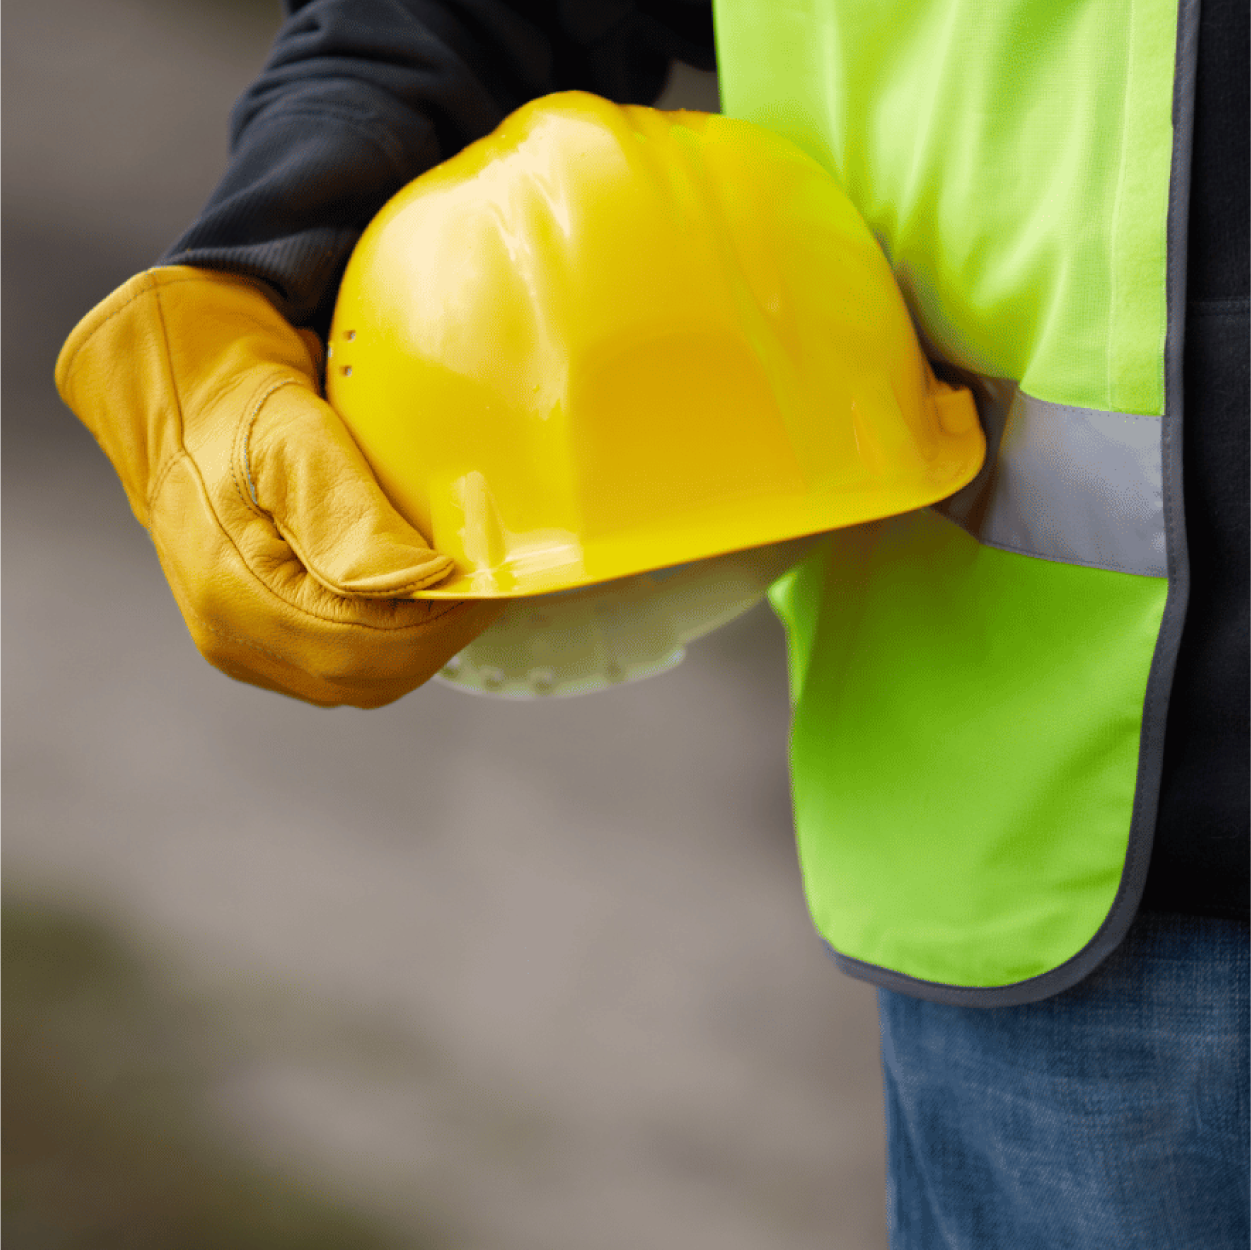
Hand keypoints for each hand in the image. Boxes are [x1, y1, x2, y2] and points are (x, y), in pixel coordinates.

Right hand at [55, 266, 500, 706]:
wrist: (186, 412)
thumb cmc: (243, 410)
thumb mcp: (300, 441)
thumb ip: (354, 518)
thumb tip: (426, 580)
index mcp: (234, 592)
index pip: (363, 647)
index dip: (438, 624)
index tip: (486, 582)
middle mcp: (232, 636)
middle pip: (366, 676)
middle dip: (438, 636)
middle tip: (485, 587)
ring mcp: (241, 647)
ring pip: (359, 681)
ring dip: (419, 645)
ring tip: (458, 593)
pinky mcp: (258, 644)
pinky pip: (341, 667)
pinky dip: (390, 643)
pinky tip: (417, 601)